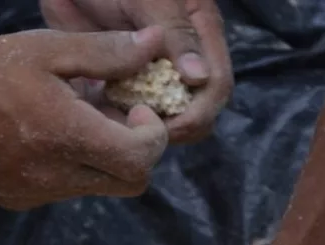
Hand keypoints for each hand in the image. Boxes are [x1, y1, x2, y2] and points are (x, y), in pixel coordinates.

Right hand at [0, 28, 168, 208]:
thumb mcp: (47, 49)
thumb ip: (106, 52)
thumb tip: (155, 45)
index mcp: (67, 138)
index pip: (140, 160)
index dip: (152, 136)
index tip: (137, 106)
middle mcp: (57, 178)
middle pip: (128, 183)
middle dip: (134, 151)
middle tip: (117, 115)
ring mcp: (38, 195)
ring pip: (96, 186)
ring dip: (101, 156)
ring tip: (75, 115)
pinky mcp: (19, 200)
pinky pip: (64, 189)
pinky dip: (71, 165)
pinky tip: (47, 132)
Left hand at [41, 0, 231, 141]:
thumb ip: (176, 33)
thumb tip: (199, 78)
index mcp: (200, 32)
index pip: (217, 86)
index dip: (198, 112)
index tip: (166, 125)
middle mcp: (184, 58)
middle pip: (199, 110)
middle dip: (177, 127)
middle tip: (141, 132)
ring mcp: (157, 75)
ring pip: (169, 119)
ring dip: (151, 130)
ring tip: (124, 126)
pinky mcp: (128, 86)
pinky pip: (135, 118)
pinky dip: (125, 125)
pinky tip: (106, 121)